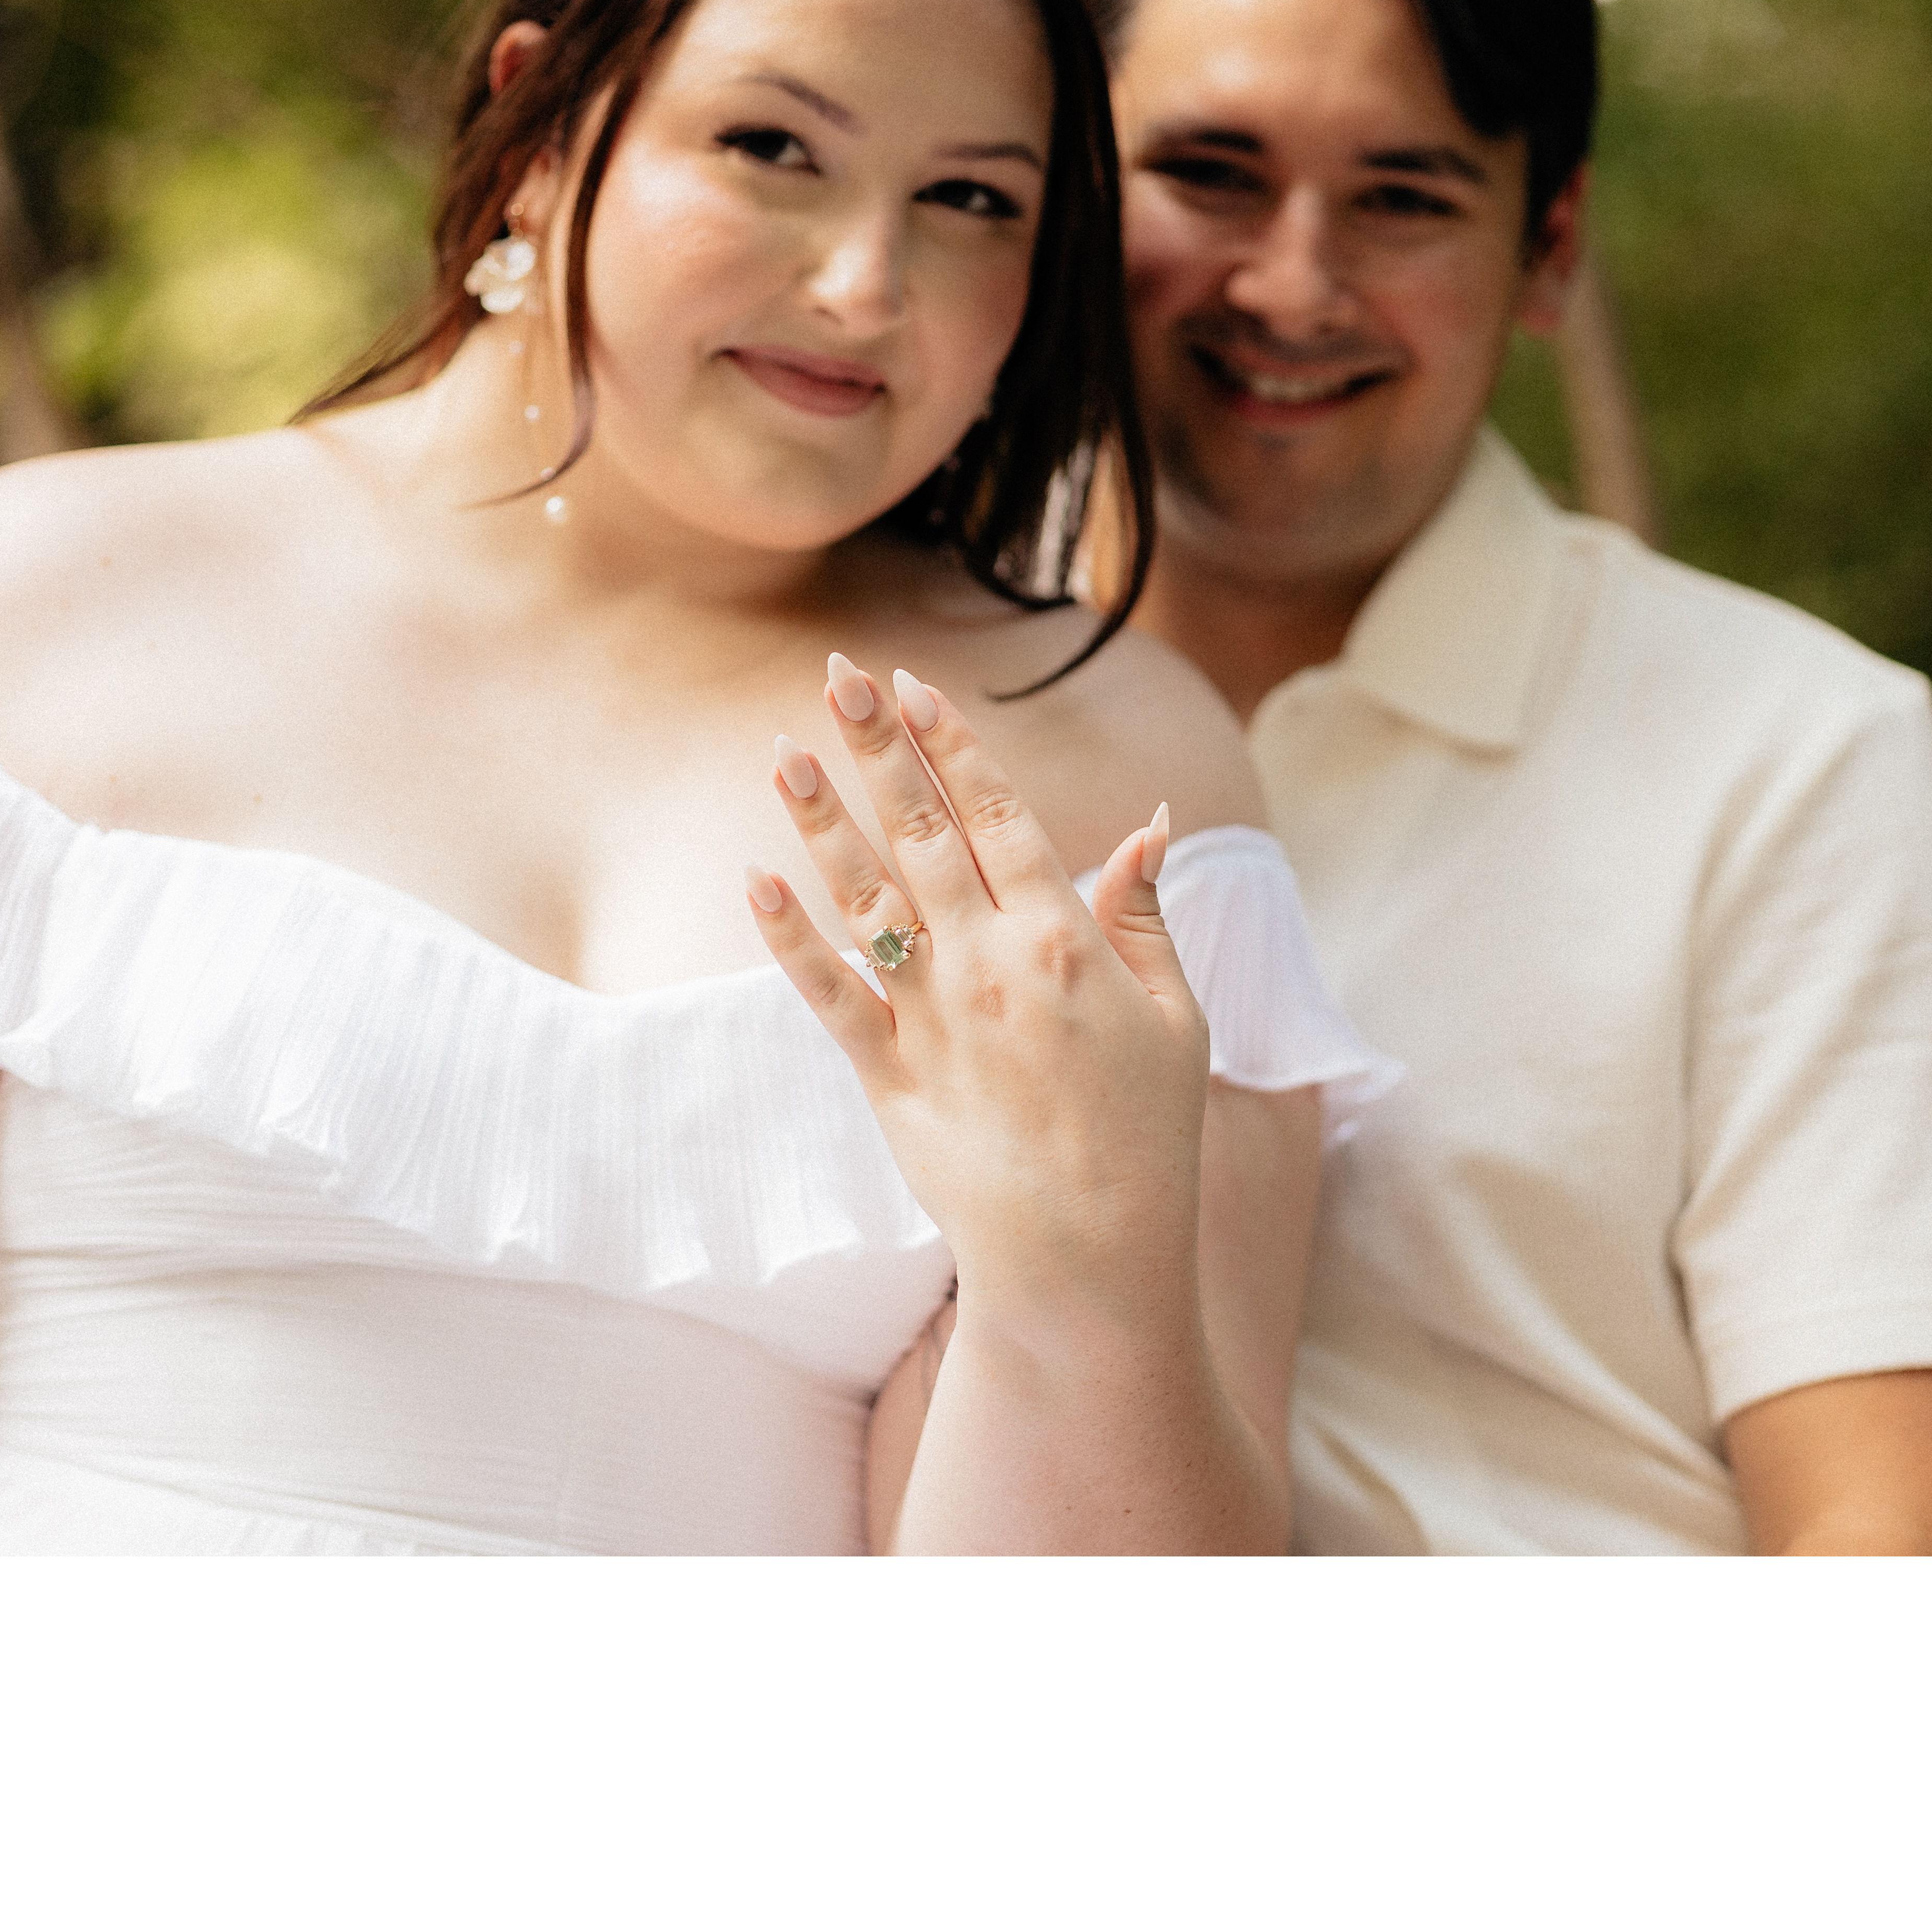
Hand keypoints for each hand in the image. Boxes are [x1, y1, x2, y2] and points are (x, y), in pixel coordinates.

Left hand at [743, 653, 1210, 1347]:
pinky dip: (787, 938)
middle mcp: (988, 963)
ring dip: (821, 818)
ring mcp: (932, 1017)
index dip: (951, 744)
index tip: (911, 685)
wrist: (1090, 1257)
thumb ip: (1148, 914)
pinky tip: (755, 880)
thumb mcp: (1176, 1015)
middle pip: (921, 831)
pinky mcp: (887, 1074)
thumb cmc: (1148, 1133)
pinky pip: (827, 993)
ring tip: (785, 750)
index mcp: (1063, 938)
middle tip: (837, 675)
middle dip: (877, 746)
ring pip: (865, 895)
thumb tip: (1151, 823)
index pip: (996, 813)